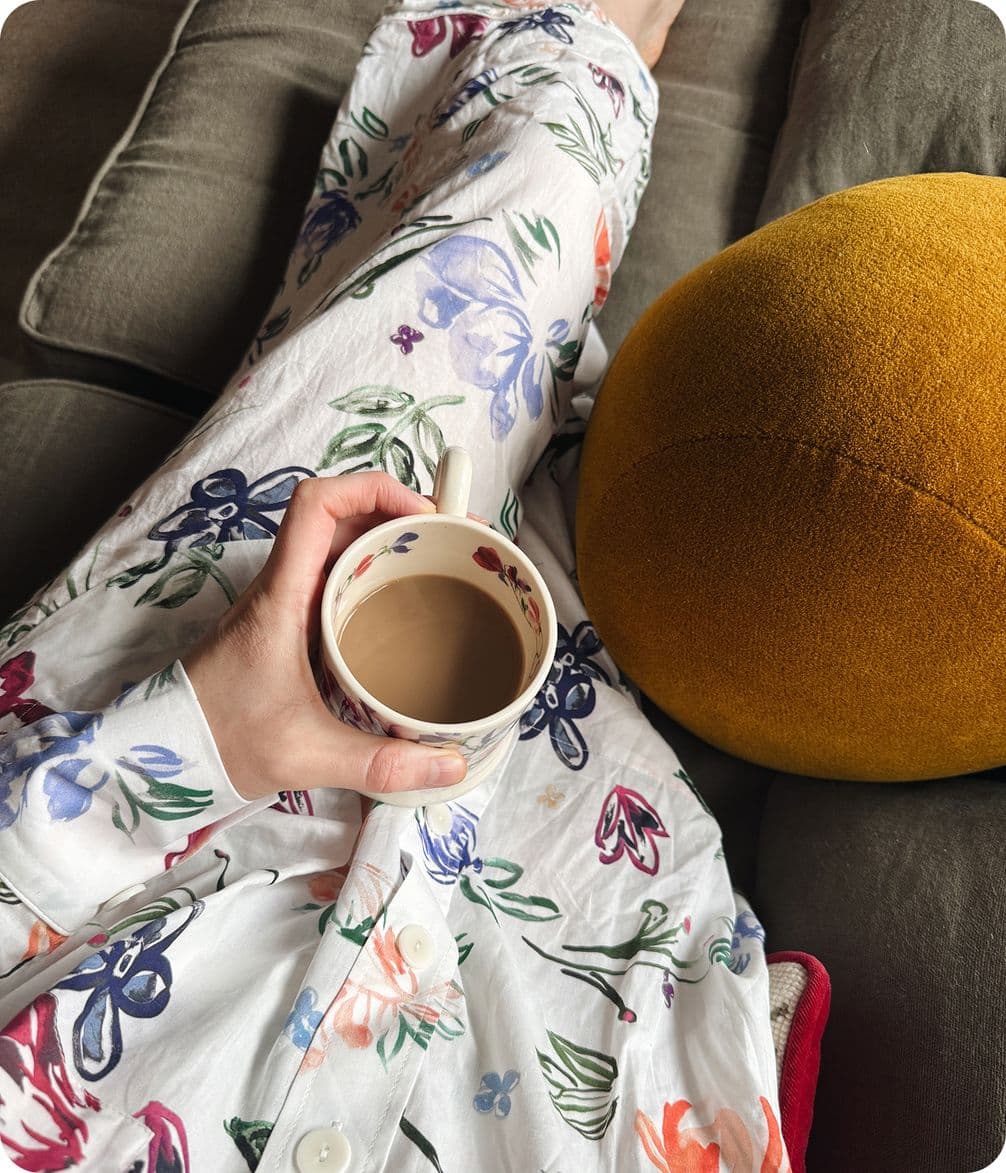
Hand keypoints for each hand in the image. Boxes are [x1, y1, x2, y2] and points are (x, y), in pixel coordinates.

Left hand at [183, 473, 467, 801]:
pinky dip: (373, 572)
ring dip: (387, 540)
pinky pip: (336, 576)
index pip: (317, 505)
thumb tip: (451, 766)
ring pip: (339, 543)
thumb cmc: (222, 742)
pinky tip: (406, 601)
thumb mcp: (306, 755)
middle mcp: (281, 586)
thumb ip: (380, 763)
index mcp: (280, 597)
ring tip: (439, 559)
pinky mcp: (289, 623)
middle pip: (341, 516)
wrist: (168, 754)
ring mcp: (284, 602)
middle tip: (451, 539)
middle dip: (399, 513)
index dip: (374, 490)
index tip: (425, 515)